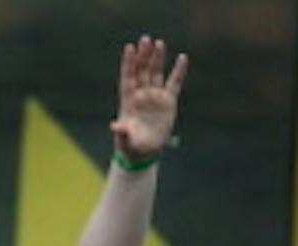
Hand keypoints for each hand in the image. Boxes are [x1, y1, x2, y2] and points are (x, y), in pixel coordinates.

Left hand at [109, 35, 188, 161]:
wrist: (143, 152)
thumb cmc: (130, 146)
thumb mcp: (125, 140)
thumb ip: (122, 131)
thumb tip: (115, 126)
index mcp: (128, 100)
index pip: (128, 77)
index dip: (129, 63)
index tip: (130, 47)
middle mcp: (141, 95)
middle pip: (142, 71)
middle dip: (143, 56)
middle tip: (145, 39)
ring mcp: (154, 97)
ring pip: (156, 73)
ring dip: (157, 59)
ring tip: (159, 43)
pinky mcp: (168, 102)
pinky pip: (174, 83)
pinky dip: (178, 71)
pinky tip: (182, 58)